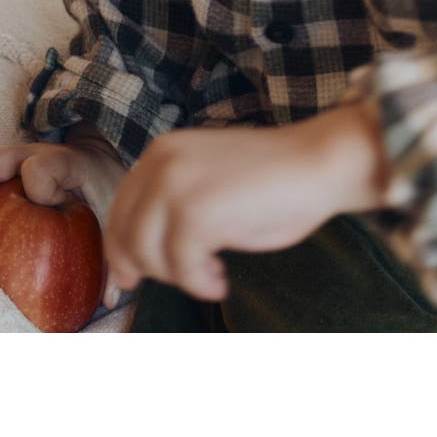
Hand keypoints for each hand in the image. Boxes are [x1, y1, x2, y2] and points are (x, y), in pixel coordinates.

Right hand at [0, 130, 126, 307]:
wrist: (98, 164)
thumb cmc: (104, 190)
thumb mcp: (115, 214)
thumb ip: (113, 253)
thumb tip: (109, 298)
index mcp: (64, 161)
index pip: (39, 166)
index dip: (39, 186)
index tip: (51, 203)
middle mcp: (31, 157)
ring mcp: (13, 166)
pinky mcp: (3, 180)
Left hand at [104, 105, 385, 301]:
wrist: (316, 164)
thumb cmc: (272, 181)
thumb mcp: (207, 184)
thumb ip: (172, 205)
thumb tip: (136, 258)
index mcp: (160, 153)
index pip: (120, 208)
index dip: (120, 249)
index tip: (128, 278)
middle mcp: (160, 162)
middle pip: (125, 232)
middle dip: (147, 268)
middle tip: (181, 281)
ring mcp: (175, 185)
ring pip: (147, 252)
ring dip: (179, 277)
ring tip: (212, 276)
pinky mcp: (196, 211)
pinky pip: (181, 265)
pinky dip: (198, 283)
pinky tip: (220, 281)